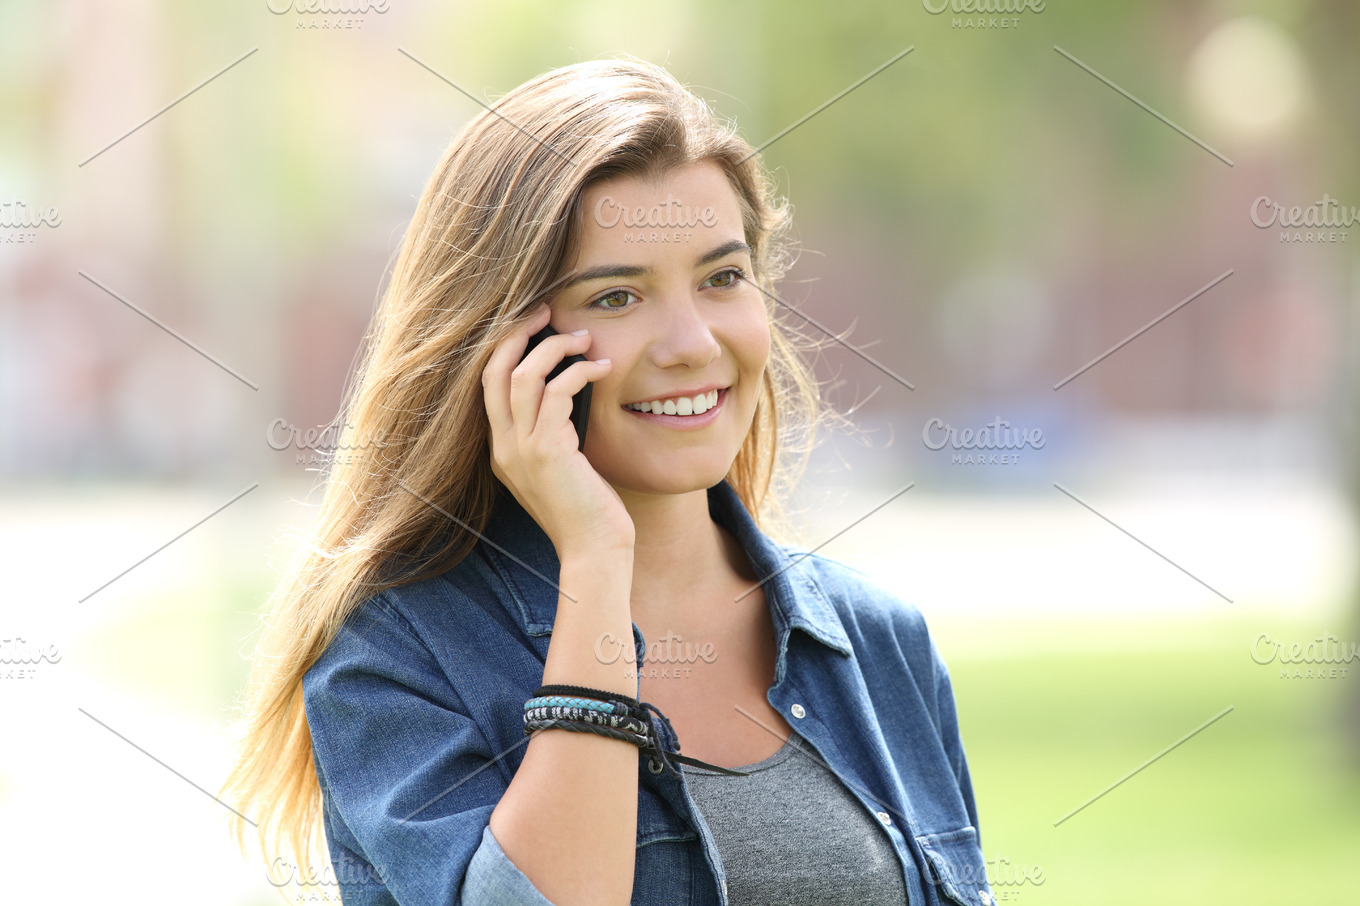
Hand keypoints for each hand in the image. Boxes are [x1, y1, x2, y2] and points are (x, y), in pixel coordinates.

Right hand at [482, 304, 634, 557]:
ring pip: (522, 375)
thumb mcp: (563, 468)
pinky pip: (557, 392)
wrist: (594, 552)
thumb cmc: (588, 511)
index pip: (488, 383)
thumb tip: (570, 391)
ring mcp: (521, 450)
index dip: (507, 347)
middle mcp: (503, 447)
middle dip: (517, 333)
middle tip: (547, 311)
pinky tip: (602, 369)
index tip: (534, 324)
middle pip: (493, 370)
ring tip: (584, 338)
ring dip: (554, 348)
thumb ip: (555, 434)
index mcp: (502, 450)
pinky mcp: (547, 452)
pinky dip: (579, 372)